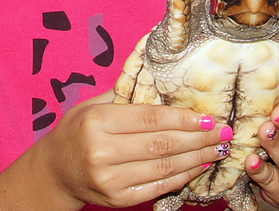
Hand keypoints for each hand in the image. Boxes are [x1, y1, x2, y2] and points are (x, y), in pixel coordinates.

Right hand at [40, 90, 233, 208]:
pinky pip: (157, 187)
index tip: (208, 117)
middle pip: (161, 144)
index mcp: (98, 121)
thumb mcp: (93, 104)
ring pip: (164, 167)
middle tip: (224, 132)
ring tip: (218, 149)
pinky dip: (182, 176)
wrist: (54, 170)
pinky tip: (198, 166)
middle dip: (199, 139)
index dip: (183, 119)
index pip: (150, 119)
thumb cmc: (78, 130)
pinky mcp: (117, 199)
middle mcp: (102, 151)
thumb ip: (127, 94)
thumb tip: (166, 80)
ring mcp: (109, 179)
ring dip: (197, 158)